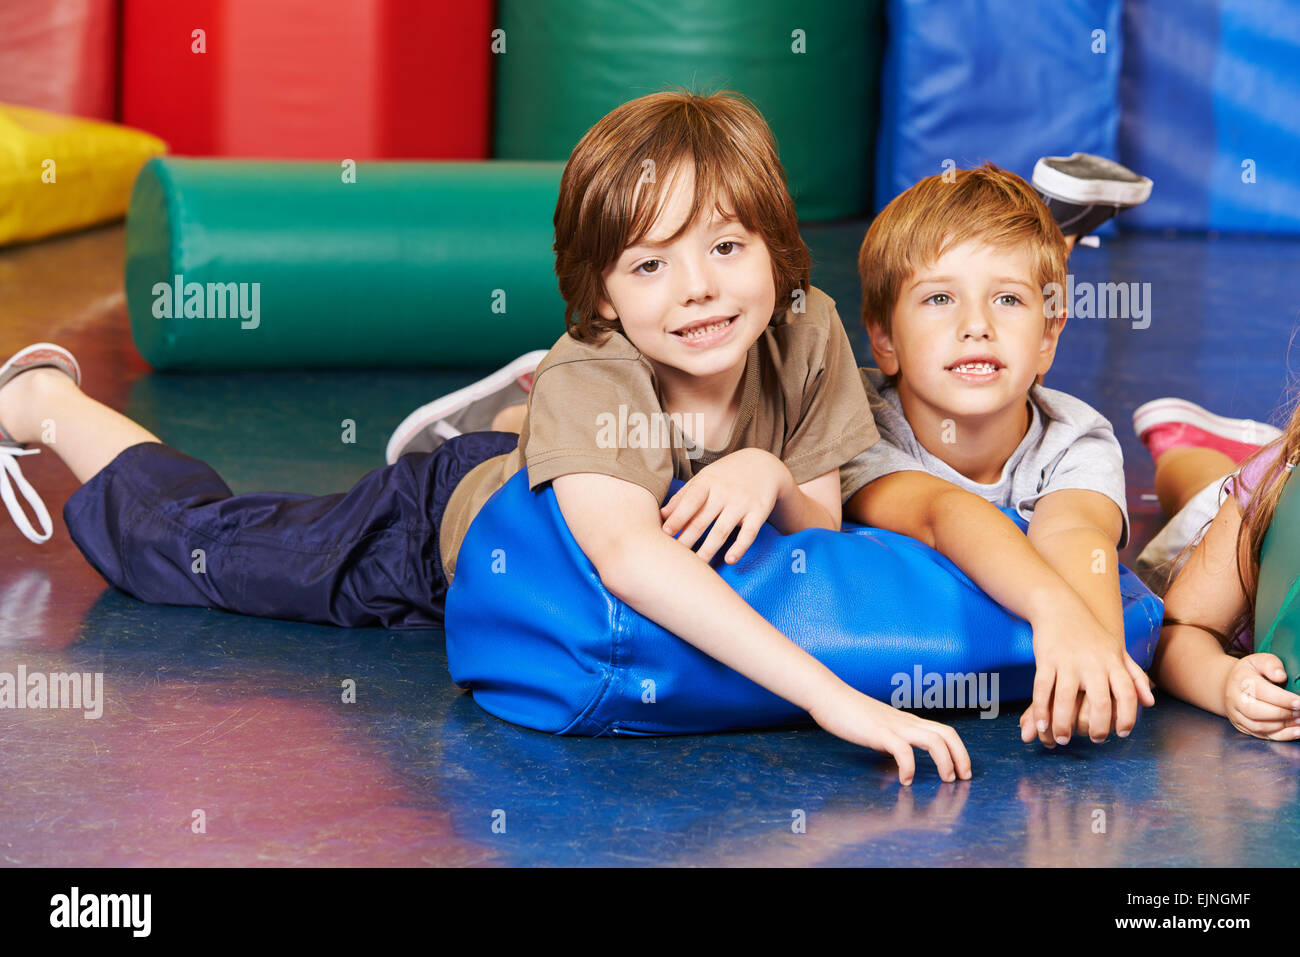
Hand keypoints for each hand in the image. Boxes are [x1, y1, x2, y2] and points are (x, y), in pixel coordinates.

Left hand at [660, 448, 792, 564]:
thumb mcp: (705, 478)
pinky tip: (730, 560)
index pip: (690, 501)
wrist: (764, 464)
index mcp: (708, 482)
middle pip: (703, 520)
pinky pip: (749, 533)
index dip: (678, 517)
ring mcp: (742, 503)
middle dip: (687, 539)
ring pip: (722, 530)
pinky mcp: (759, 512)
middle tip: (674, 558)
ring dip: (708, 549)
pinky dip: (740, 547)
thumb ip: (683, 496)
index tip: (665, 532)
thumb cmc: (726, 475)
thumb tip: (660, 515)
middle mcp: (724, 492)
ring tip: (697, 565)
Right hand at [812, 688, 971, 784]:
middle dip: (961, 756)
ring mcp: (893, 726)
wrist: (827, 695)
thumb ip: (888, 740)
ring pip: (933, 740)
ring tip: (946, 780)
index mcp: (906, 721)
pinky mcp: (879, 732)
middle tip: (963, 778)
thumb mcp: (875, 728)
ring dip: (945, 761)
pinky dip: (910, 767)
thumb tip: (893, 754)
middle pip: (946, 733)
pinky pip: (903, 750)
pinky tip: (906, 780)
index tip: (961, 769)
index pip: (943, 731)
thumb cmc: (847, 711)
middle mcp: (906, 722)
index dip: (958, 750)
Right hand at [1020, 609, 1154, 746]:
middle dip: (1097, 727)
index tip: (1122, 733)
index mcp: (1113, 662)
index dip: (1127, 716)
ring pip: (1065, 699)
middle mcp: (1092, 663)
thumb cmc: (1091, 635)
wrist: (1060, 606)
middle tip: (1093, 740)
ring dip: (1063, 724)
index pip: (1127, 694)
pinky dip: (1041, 710)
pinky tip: (1041, 725)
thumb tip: (1149, 702)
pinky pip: (1042, 688)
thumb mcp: (1117, 652)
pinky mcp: (1046, 659)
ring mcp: (1067, 661)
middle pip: (1099, 702)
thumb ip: (1135, 677)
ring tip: (1063, 739)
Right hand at [1223, 653, 1299, 739]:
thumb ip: (1271, 664)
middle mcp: (1235, 699)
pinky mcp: (1243, 727)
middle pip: (1255, 711)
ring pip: (1259, 726)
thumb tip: (1280, 675)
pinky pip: (1262, 736)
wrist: (1230, 686)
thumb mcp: (1259, 660)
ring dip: (1283, 726)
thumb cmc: (1250, 673)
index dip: (1282, 698)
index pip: (1260, 691)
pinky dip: (1282, 736)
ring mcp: (1237, 715)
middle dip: (1282, 713)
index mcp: (1240, 680)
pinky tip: (1297, 731)